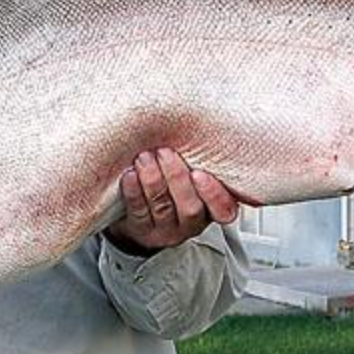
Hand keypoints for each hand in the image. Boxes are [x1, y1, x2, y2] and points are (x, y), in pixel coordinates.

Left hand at [105, 148, 238, 255]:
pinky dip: (134, 192)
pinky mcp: (141, 231)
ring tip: (144, 158)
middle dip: (176, 178)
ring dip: (153, 181)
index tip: (199, 173)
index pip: (224, 210)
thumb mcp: (191, 172)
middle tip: (165, 153)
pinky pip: (138, 213)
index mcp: (210, 208)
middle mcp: (191, 223)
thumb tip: (199, 122)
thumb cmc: (171, 183)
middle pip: (190, 208)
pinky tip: (130, 175)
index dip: (214, 194)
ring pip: (162, 208)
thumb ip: (198, 159)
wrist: (137, 213)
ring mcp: (165, 230)